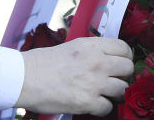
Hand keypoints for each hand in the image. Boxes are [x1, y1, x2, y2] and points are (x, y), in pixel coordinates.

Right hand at [16, 37, 133, 115]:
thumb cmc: (43, 62)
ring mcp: (94, 83)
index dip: (125, 57)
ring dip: (113, 92)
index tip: (120, 63)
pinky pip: (108, 107)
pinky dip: (101, 107)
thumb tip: (108, 57)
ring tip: (101, 92)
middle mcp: (97, 62)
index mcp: (92, 46)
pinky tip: (92, 103)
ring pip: (122, 89)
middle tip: (113, 78)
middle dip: (122, 75)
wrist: (25, 78)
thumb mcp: (72, 46)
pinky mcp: (88, 102)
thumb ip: (93, 50)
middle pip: (127, 68)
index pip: (124, 49)